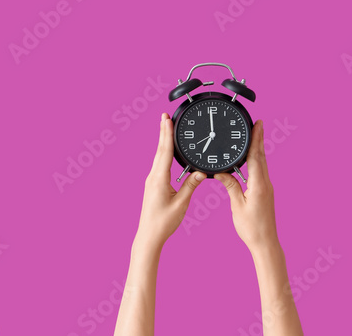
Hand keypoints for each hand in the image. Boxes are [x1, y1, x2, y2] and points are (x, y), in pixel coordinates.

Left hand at [134, 113, 204, 250]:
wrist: (149, 235)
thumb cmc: (164, 222)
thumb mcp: (181, 203)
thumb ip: (191, 186)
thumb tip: (202, 172)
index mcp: (159, 178)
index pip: (164, 151)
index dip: (166, 133)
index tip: (166, 119)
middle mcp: (153, 177)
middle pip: (160, 150)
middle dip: (163, 132)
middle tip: (165, 116)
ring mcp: (152, 181)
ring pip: (159, 156)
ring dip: (163, 141)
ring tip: (166, 128)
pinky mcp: (153, 185)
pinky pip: (159, 164)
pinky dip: (163, 153)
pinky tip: (167, 152)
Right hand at [215, 120, 280, 254]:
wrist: (265, 243)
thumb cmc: (251, 228)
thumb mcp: (237, 205)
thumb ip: (230, 186)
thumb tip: (220, 173)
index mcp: (259, 184)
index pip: (256, 156)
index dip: (256, 139)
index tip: (258, 125)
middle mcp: (265, 183)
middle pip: (261, 157)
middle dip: (258, 139)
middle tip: (258, 123)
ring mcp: (266, 188)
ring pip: (261, 164)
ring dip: (257, 149)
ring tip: (253, 137)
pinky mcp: (265, 192)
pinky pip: (260, 172)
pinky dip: (256, 161)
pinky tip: (251, 160)